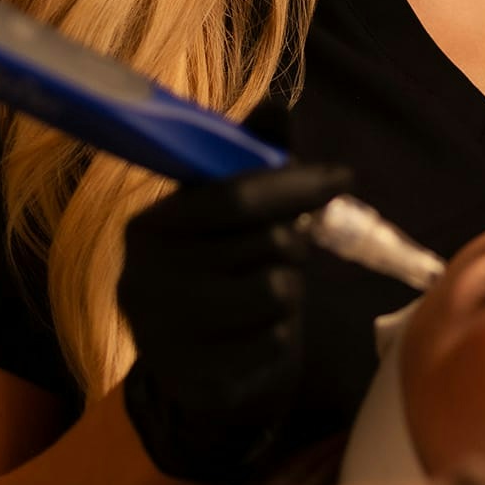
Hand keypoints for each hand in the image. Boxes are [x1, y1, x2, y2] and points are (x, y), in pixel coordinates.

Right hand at [118, 101, 350, 482]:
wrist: (203, 371)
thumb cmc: (223, 271)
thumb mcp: (231, 214)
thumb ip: (252, 157)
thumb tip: (277, 104)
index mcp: (148, 226)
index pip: (233, 196)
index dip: (295, 184)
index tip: (341, 177)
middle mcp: (143, 279)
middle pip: (265, 242)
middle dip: (293, 243)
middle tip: (282, 252)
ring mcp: (164, 335)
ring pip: (276, 290)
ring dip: (289, 290)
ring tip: (265, 293)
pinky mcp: (196, 379)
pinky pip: (275, 341)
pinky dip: (280, 335)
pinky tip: (256, 335)